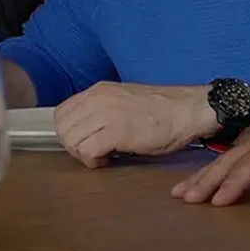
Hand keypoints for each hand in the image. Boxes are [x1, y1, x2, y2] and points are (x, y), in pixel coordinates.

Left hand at [54, 81, 217, 167]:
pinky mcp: (117, 132)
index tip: (85, 139)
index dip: (69, 131)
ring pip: (71, 140)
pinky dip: (93, 160)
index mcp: (100, 90)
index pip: (61, 112)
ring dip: (83, 154)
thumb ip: (103, 108)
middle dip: (74, 145)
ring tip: (102, 155)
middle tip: (93, 151)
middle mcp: (99, 98)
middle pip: (63, 129)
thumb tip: (87, 128)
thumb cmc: (164, 109)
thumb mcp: (125, 99)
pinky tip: (108, 160)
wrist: (188, 110)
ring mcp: (107, 114)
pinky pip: (87, 151)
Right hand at [171, 121, 249, 205]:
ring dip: (205, 175)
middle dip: (209, 178)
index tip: (220, 199)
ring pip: (229, 159)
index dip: (237, 180)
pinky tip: (199, 185)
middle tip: (186, 198)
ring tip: (180, 194)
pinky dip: (215, 173)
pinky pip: (235, 162)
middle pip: (233, 159)